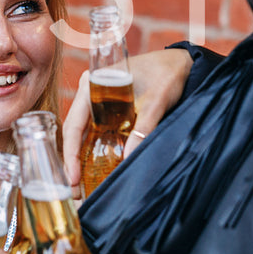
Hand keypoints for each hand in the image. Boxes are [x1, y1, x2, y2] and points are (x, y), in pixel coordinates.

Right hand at [62, 48, 194, 176]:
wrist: (181, 63)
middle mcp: (89, 92)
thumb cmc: (168, 74)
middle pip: (74, 131)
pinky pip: (95, 132)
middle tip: (73, 190)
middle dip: (72, 161)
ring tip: (80, 186)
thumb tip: (130, 159)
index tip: (72, 177)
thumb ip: (144, 127)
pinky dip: (93, 151)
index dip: (71, 153)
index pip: (73, 123)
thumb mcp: (158, 101)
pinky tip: (94, 170)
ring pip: (82, 134)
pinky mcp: (108, 109)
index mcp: (92, 83)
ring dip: (80, 159)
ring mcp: (97, 101)